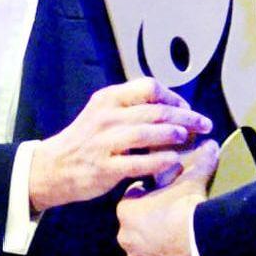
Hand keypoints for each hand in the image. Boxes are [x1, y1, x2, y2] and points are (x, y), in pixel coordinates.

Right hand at [28, 78, 212, 211]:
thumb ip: (131, 107)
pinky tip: (174, 161)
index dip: (173, 97)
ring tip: (188, 138)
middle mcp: (106, 116)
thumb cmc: (85, 140)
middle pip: (154, 111)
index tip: (186, 108)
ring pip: (146, 133)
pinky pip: (138, 162)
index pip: (149, 87)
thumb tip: (170, 106)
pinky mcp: (104, 168)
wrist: (51, 167)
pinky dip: (160, 161)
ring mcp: (104, 142)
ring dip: (173, 135)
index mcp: (109, 99)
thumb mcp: (103, 112)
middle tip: (204, 124)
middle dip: (185, 117)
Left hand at [116, 139, 218, 255]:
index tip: (165, 193)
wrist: (197, 244)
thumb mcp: (192, 180)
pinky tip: (178, 253)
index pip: (134, 196)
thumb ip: (199, 162)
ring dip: (155, 241)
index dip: (150, 193)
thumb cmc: (187, 207)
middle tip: (173, 214)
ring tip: (177, 236)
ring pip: (143, 246)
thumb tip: (211, 145)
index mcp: (127, 209)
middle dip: (150, 219)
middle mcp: (125, 235)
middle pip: (136, 223)